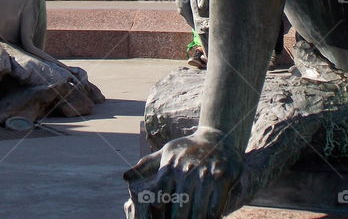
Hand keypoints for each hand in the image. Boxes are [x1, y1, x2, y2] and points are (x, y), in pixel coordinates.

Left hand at [124, 127, 242, 218]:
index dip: (158, 214)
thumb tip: (125, 177)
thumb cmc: (187, 148)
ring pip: (198, 213)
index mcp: (170, 167)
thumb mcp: (166, 152)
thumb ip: (146, 165)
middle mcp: (187, 172)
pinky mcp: (223, 180)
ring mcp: (206, 177)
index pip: (160, 197)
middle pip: (179, 210)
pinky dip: (209, 218)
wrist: (218, 137)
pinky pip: (215, 209)